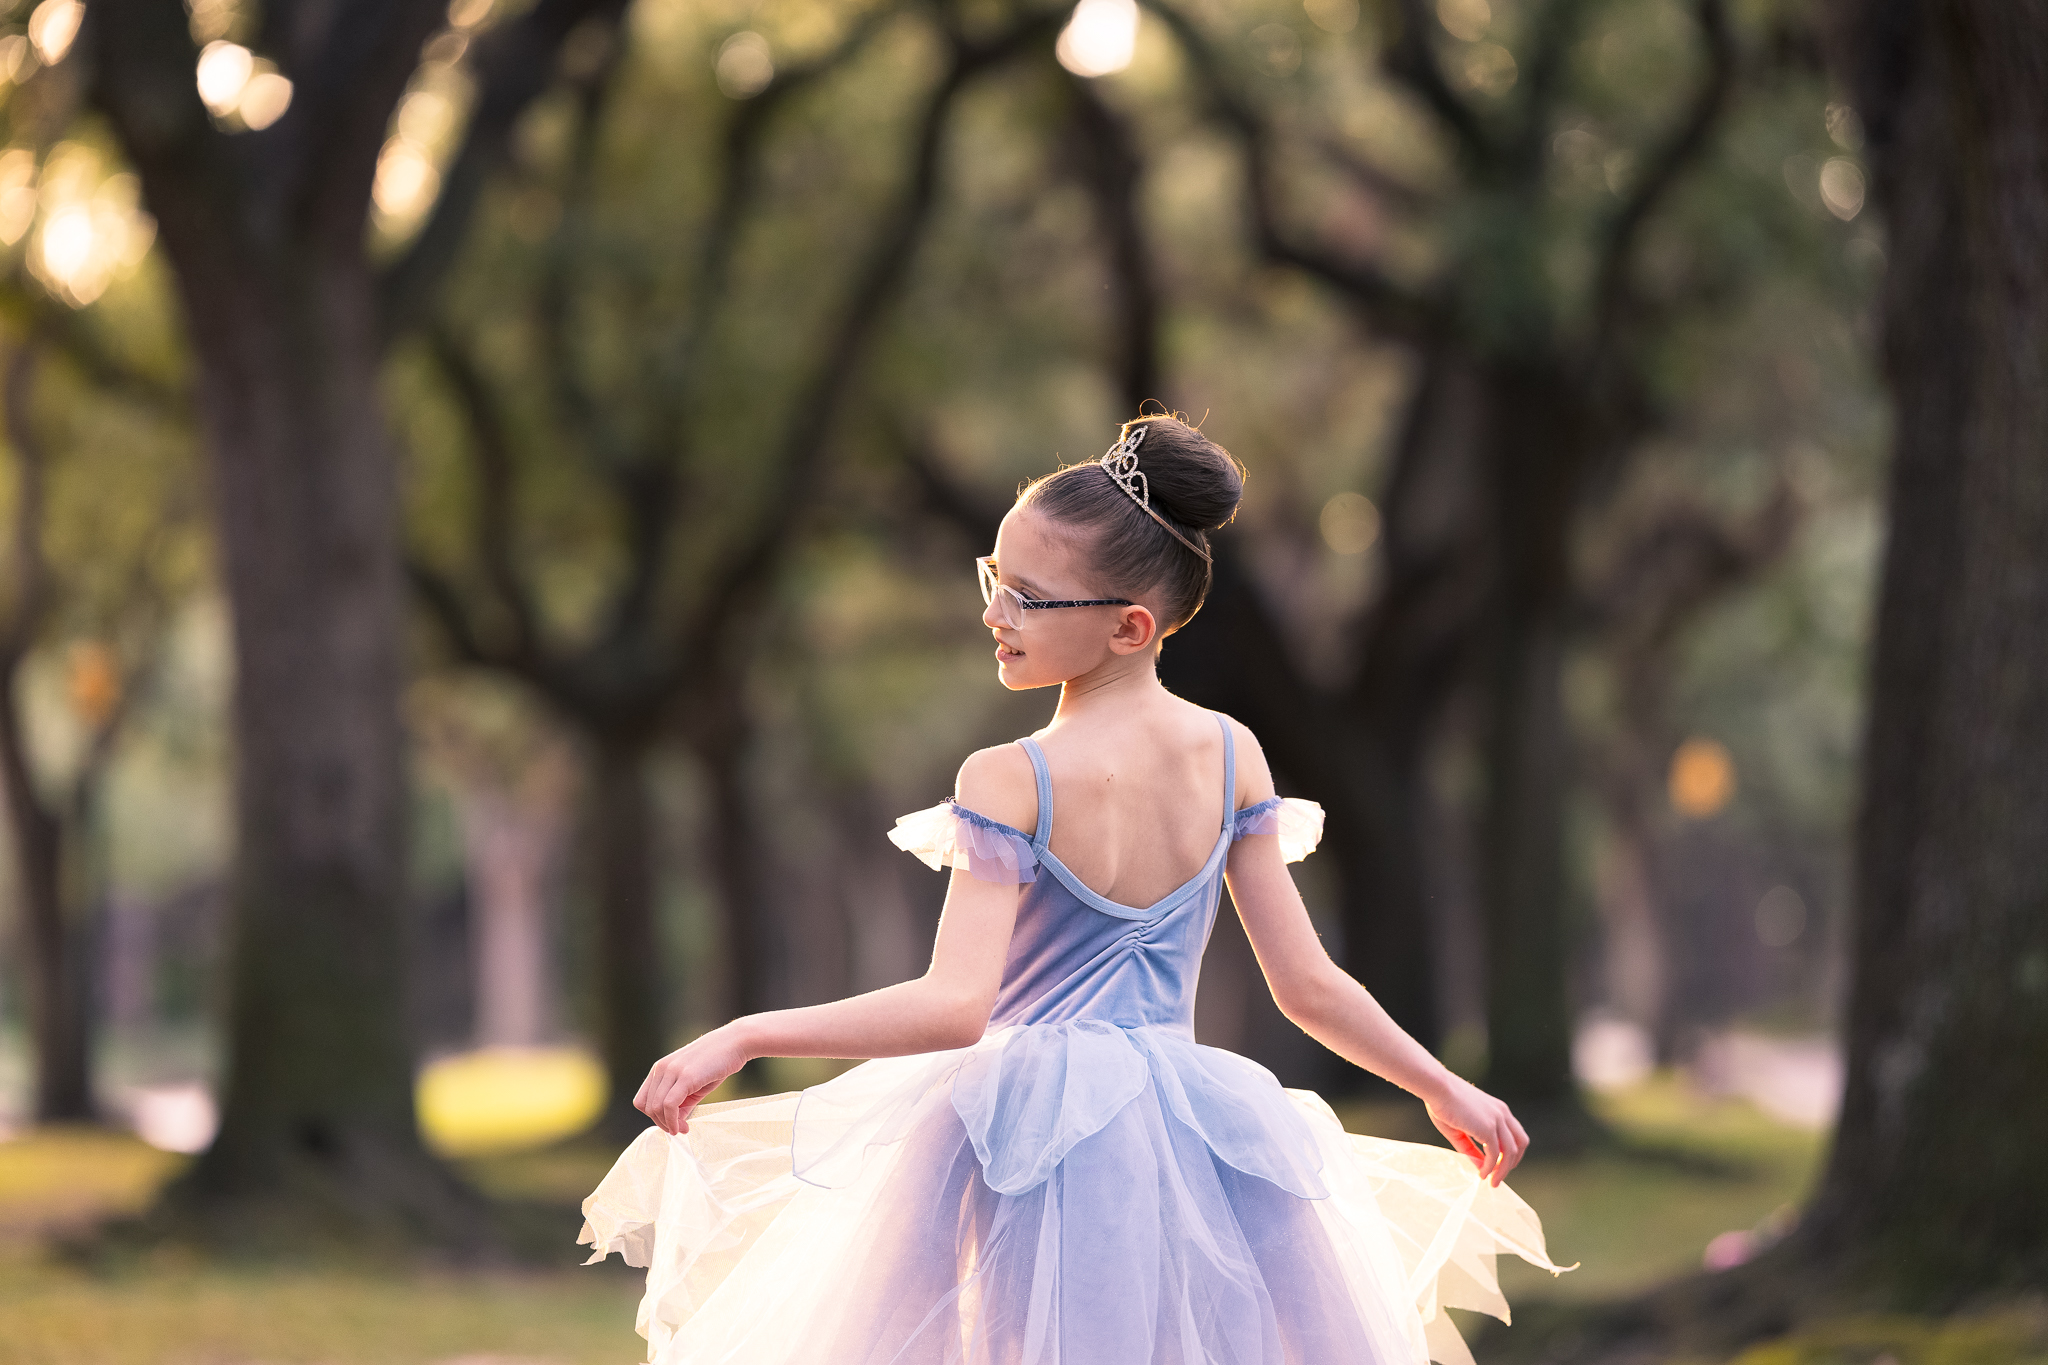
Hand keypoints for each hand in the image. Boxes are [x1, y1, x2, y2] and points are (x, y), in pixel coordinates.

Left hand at [633, 1025, 749, 1134]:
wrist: (735, 1042)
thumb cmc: (716, 1062)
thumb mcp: (693, 1084)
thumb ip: (681, 1102)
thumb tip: (674, 1123)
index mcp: (660, 1068)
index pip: (642, 1100)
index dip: (654, 1117)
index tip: (671, 1123)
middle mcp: (661, 1068)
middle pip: (648, 1107)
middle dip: (662, 1123)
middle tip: (679, 1130)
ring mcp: (672, 1071)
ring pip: (656, 1108)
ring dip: (668, 1124)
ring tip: (683, 1129)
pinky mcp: (685, 1077)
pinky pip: (669, 1105)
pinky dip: (673, 1121)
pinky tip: (683, 1127)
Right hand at [1424, 1075, 1528, 1185]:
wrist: (1437, 1087)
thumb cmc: (1443, 1103)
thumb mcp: (1459, 1129)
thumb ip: (1470, 1148)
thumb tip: (1480, 1167)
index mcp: (1498, 1110)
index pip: (1516, 1134)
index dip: (1511, 1152)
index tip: (1500, 1164)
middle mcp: (1503, 1114)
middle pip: (1521, 1143)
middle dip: (1512, 1162)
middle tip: (1499, 1176)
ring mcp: (1497, 1120)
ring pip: (1510, 1152)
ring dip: (1503, 1170)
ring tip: (1492, 1181)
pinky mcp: (1488, 1128)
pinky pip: (1494, 1154)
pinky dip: (1489, 1167)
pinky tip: (1481, 1174)